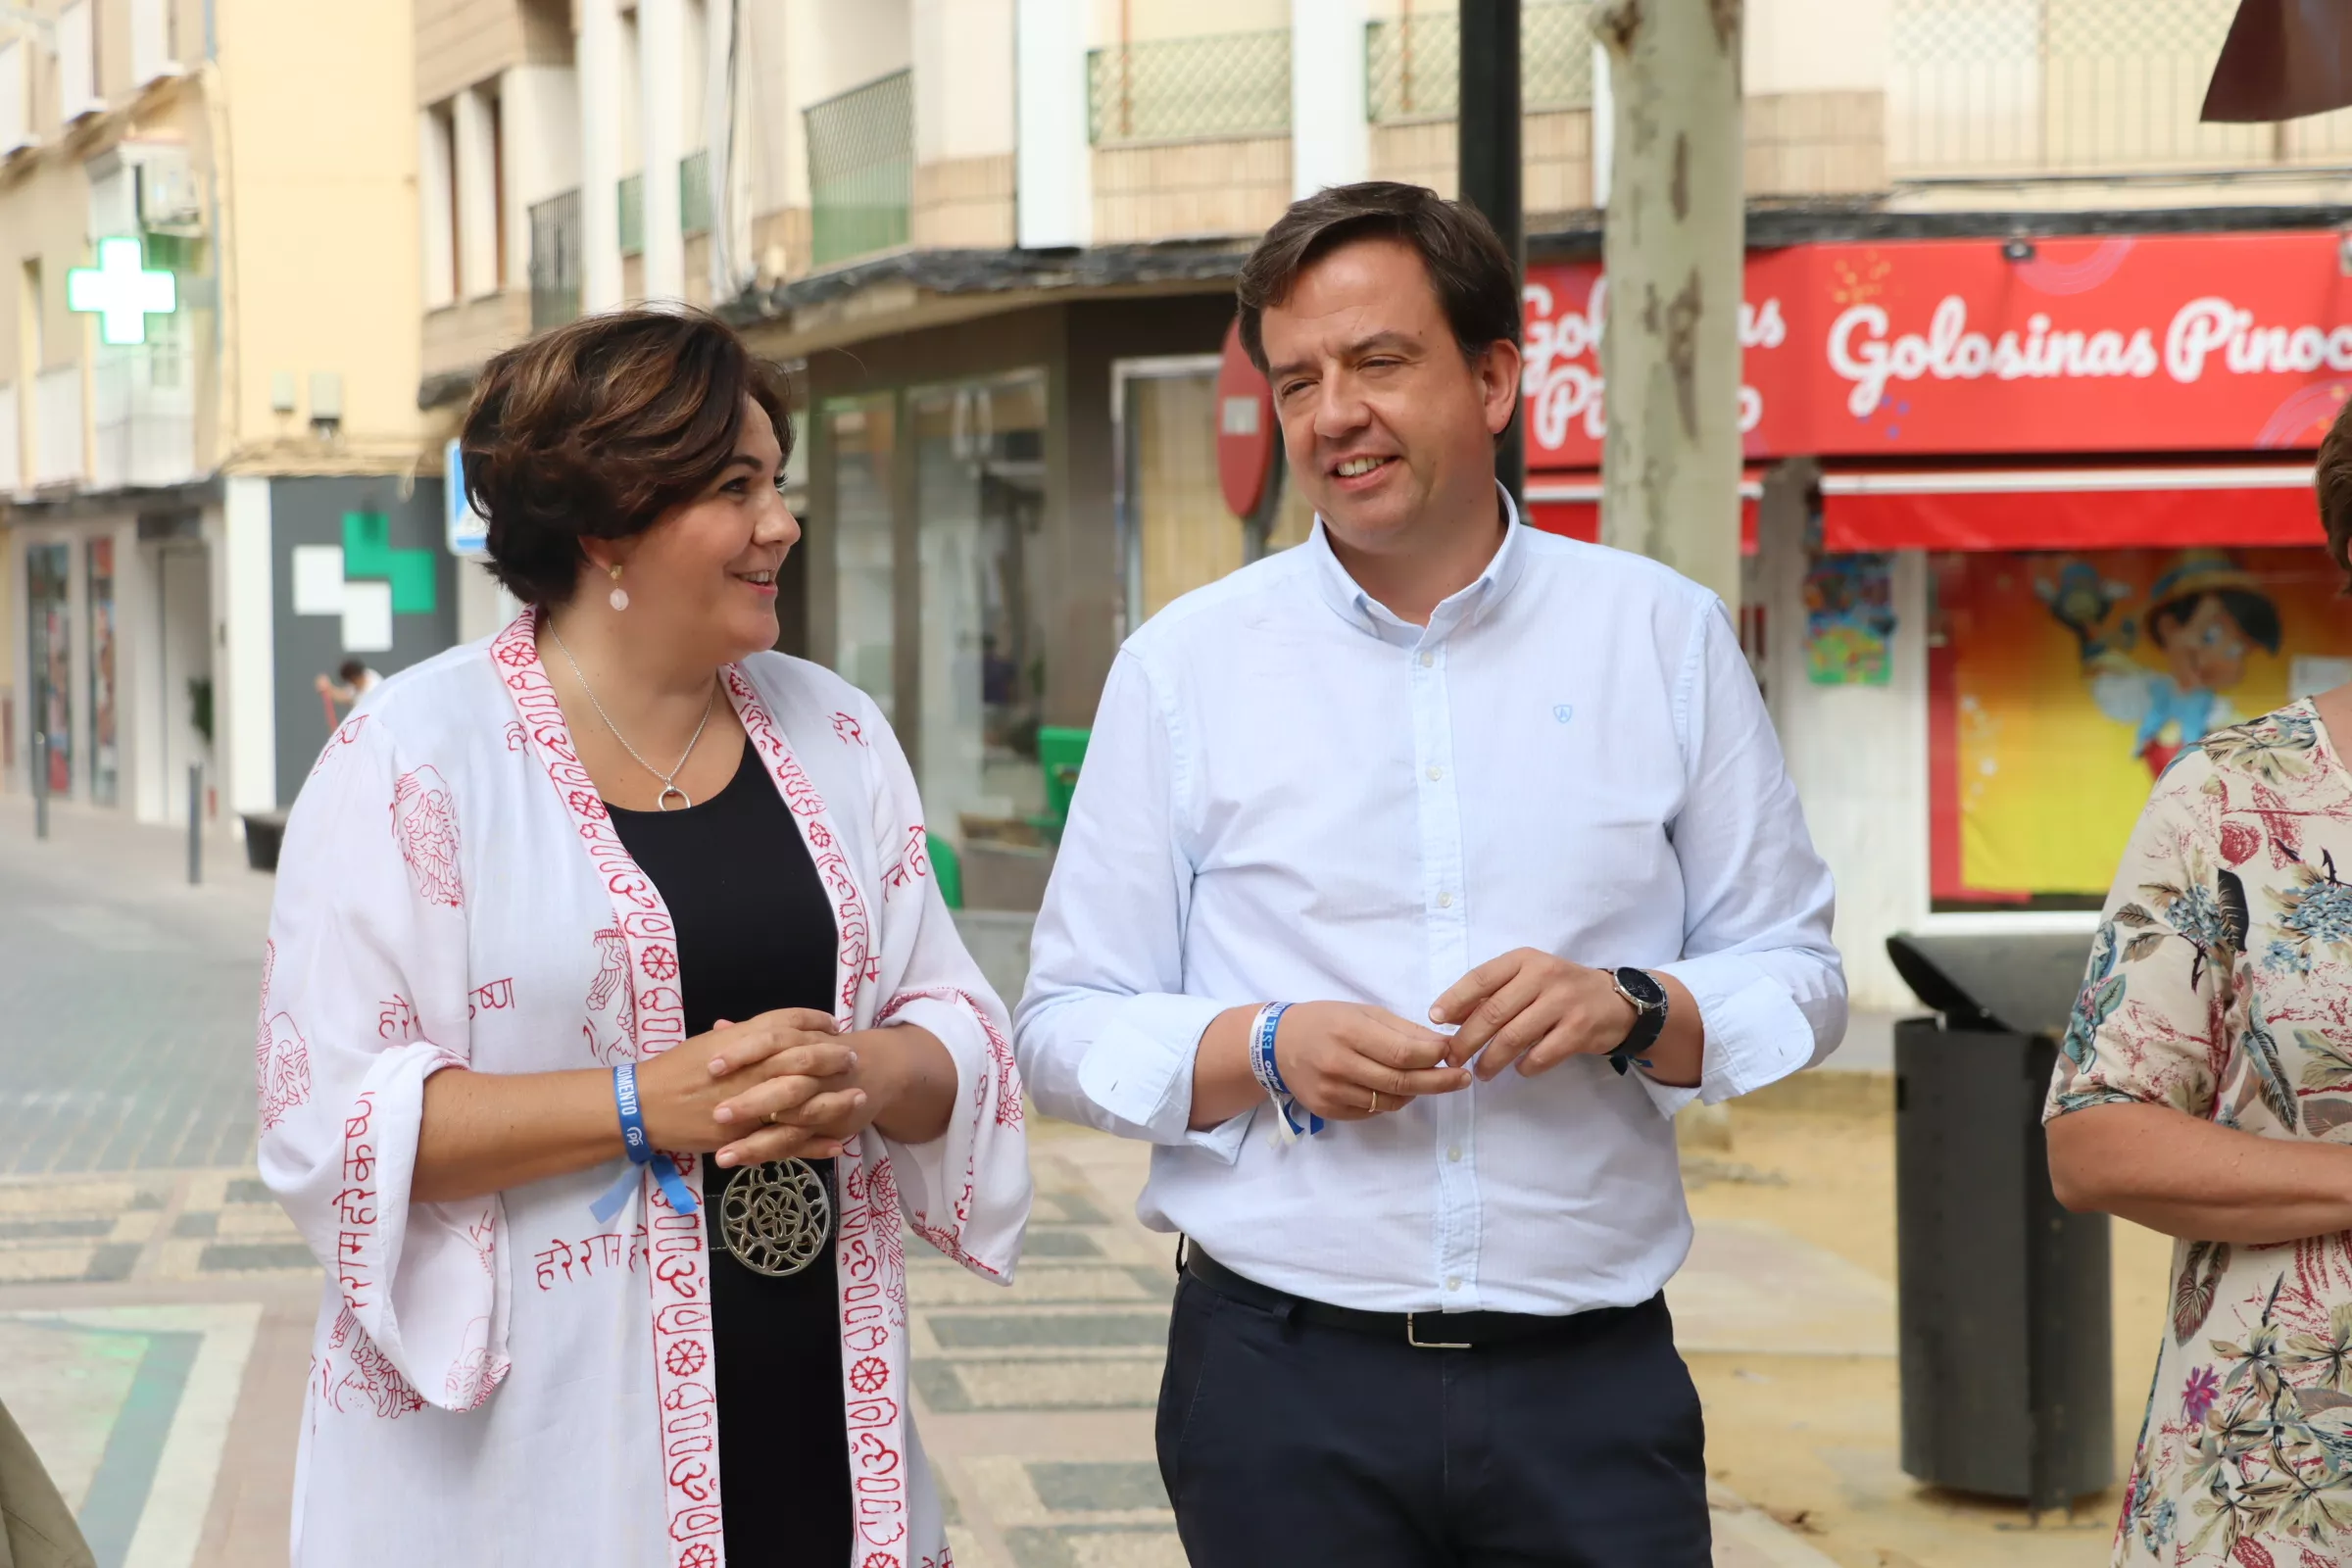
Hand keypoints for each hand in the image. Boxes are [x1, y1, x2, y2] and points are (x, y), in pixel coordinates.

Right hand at [633, 1009, 864, 1162]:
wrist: (642, 1107)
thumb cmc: (672, 1071)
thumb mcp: (708, 1043)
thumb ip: (742, 1035)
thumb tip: (772, 1030)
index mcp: (739, 1042)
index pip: (787, 1024)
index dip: (815, 1023)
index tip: (833, 1026)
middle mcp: (748, 1070)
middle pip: (803, 1058)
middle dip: (833, 1057)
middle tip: (853, 1057)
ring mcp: (748, 1105)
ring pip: (802, 1101)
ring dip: (834, 1099)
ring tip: (859, 1097)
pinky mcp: (744, 1136)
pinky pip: (786, 1141)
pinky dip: (814, 1143)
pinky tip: (839, 1142)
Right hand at [1270, 1002, 1470, 1120]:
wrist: (1277, 1045)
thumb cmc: (1325, 1021)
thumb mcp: (1363, 1012)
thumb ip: (1403, 1029)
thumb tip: (1442, 1046)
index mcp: (1348, 1031)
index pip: (1402, 1053)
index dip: (1433, 1057)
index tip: (1453, 1054)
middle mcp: (1338, 1064)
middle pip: (1400, 1081)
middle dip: (1438, 1081)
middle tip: (1462, 1079)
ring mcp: (1331, 1091)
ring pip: (1389, 1101)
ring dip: (1415, 1092)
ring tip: (1427, 1080)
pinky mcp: (1327, 1110)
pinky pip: (1372, 1111)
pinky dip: (1391, 1101)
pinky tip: (1396, 1088)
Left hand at [1431, 950, 1635, 1080]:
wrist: (1615, 1001)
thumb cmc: (1559, 990)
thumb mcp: (1527, 978)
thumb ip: (1492, 992)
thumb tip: (1447, 1014)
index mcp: (1524, 960)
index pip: (1481, 977)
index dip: (1454, 999)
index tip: (1435, 1019)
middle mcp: (1543, 976)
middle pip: (1493, 1012)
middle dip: (1467, 1039)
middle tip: (1453, 1058)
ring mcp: (1563, 1003)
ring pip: (1514, 1036)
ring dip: (1492, 1059)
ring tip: (1481, 1072)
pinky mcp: (1580, 1029)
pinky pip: (1542, 1055)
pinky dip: (1525, 1067)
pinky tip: (1519, 1070)